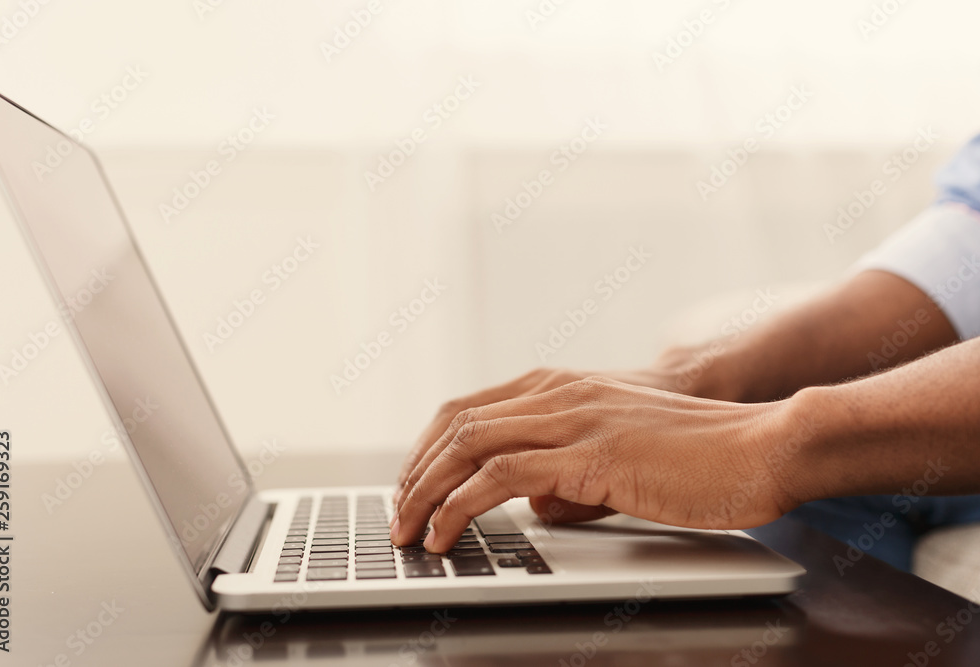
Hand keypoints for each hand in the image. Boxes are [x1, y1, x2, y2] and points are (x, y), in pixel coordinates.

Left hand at [394, 365, 689, 523]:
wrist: (762, 446)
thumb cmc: (700, 456)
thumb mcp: (620, 457)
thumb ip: (571, 474)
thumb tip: (535, 505)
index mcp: (564, 388)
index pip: (469, 409)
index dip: (429, 450)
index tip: (412, 487)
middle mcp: (560, 393)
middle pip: (455, 423)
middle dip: (415, 472)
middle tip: (397, 515)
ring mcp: (574, 418)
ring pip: (468, 445)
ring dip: (425, 491)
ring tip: (407, 531)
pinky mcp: (590, 453)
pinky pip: (500, 476)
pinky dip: (460, 506)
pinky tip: (446, 534)